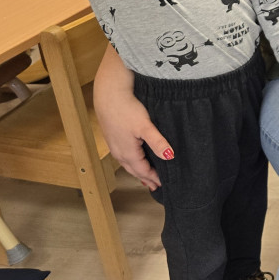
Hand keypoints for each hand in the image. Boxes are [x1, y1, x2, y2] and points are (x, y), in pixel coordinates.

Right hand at [93, 45, 170, 189]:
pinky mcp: (112, 136)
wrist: (108, 93)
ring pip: (127, 163)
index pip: (143, 170)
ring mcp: (114, 144)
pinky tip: (134, 157)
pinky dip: (131, 161)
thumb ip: (157, 142)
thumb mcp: (145, 126)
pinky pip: (123, 154)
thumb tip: (169, 156)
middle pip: (134, 169)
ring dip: (137, 170)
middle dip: (145, 178)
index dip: (154, 178)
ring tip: (145, 176)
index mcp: (127, 152)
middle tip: (155, 186)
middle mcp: (118, 151)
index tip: (164, 184)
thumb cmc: (126, 108)